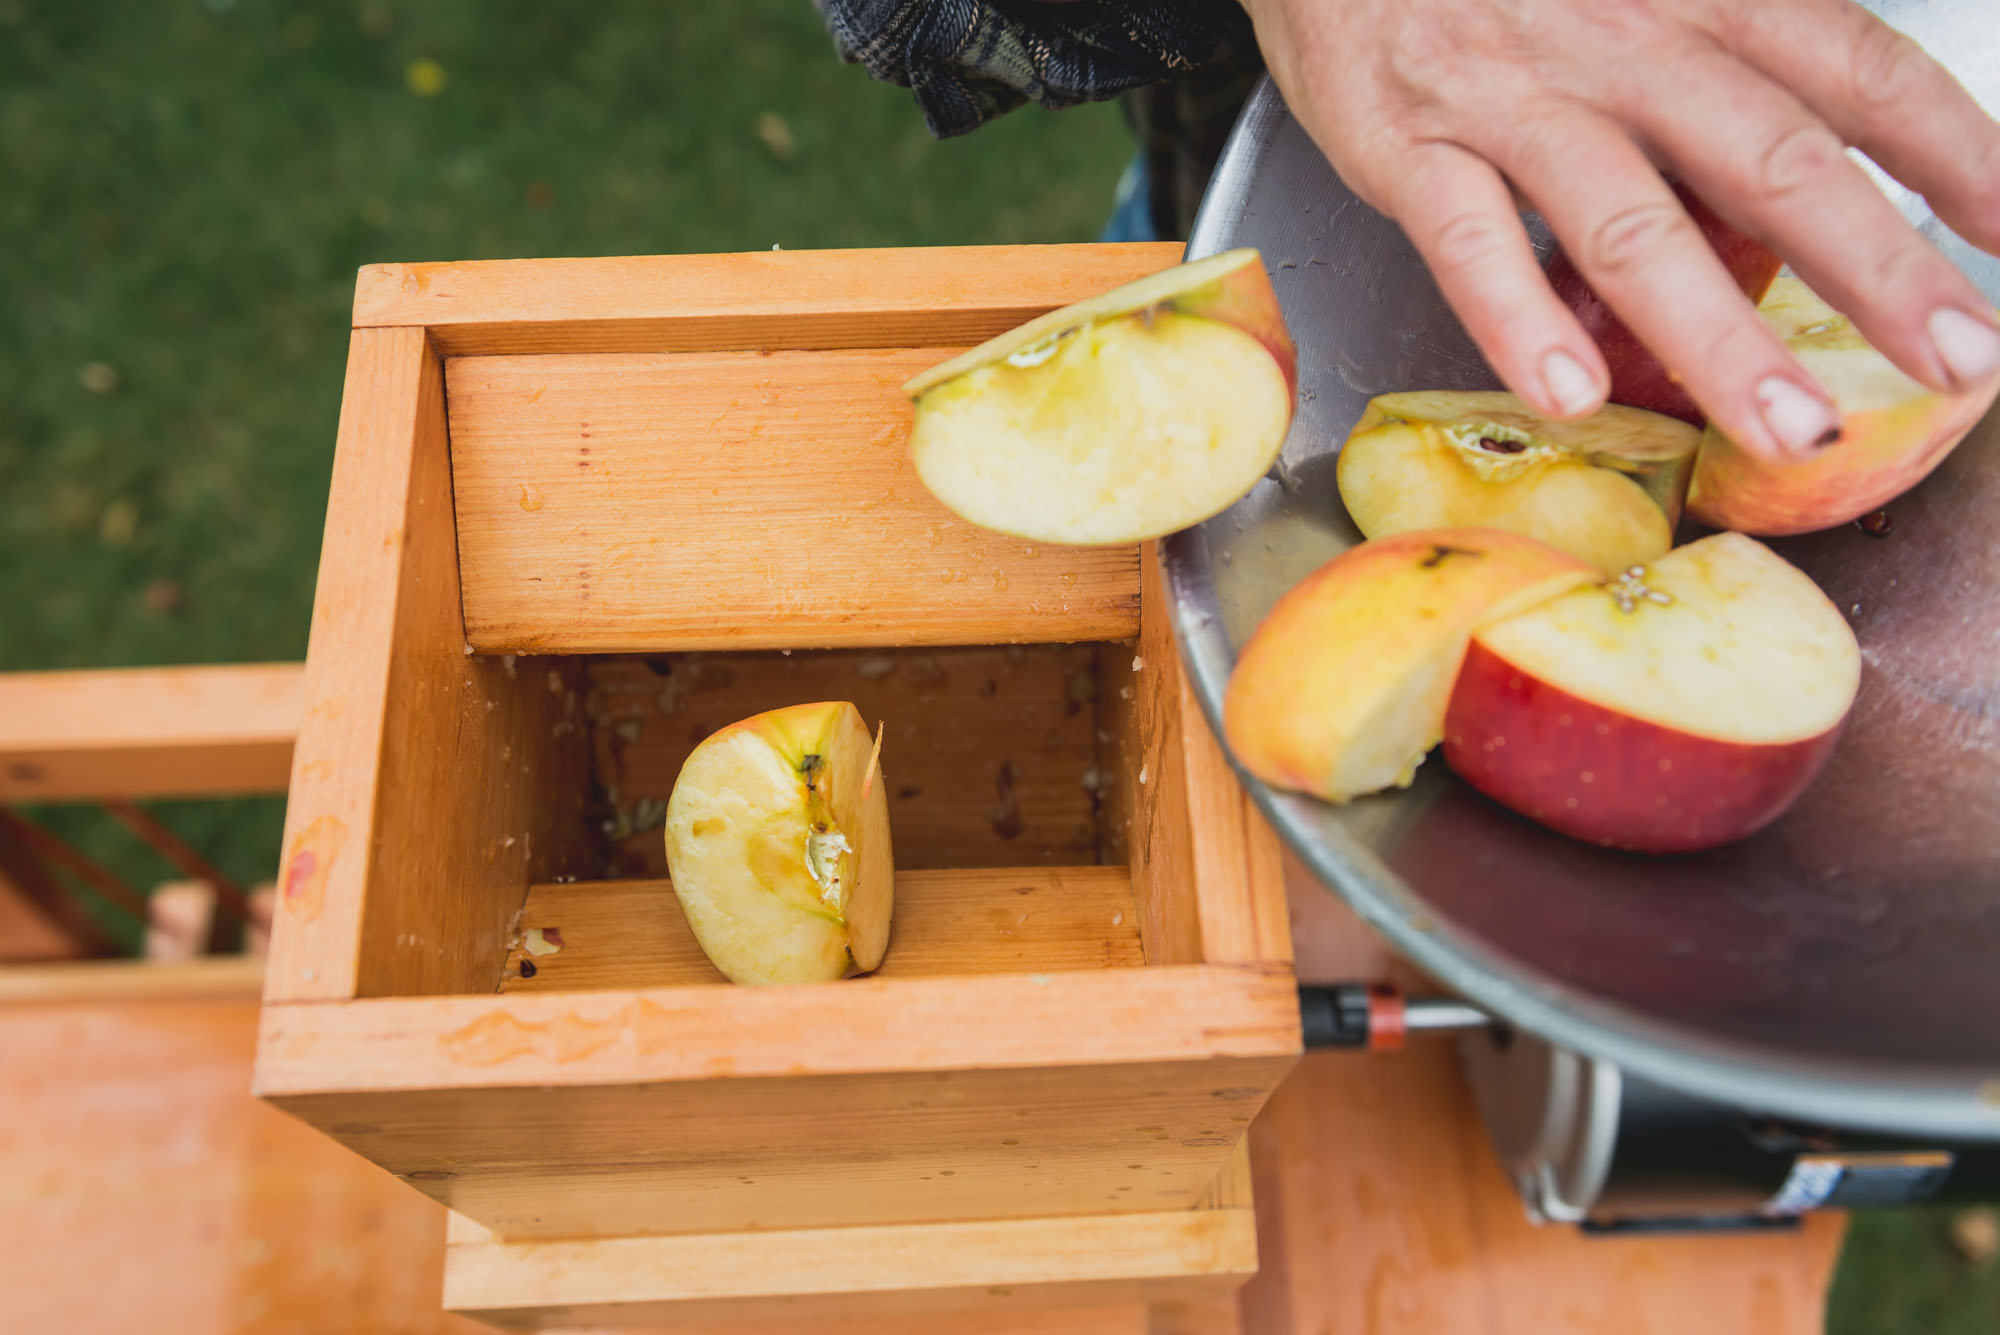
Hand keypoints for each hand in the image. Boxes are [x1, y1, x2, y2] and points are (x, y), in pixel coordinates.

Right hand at [1238, 0, 1999, 460]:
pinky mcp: (1408, 145)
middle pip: (1775, 160)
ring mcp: (1514, 98)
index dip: (1954, 156)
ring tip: (1790, 427)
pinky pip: (1468, 242)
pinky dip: (1518, 319)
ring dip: (1718, 335)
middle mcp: (1626, 40)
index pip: (1858, 71)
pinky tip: (1568, 393)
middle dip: (1879, 271)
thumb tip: (1802, 192)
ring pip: (1633, 224)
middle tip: (1961, 363)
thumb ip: (1719, 65)